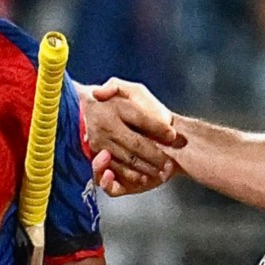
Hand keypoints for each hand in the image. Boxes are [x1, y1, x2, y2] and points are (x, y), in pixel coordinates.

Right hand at [82, 78, 180, 197]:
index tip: (173, 135)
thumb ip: (115, 86)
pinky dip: (131, 176)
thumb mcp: (120, 88)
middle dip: (157, 155)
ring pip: (128, 160)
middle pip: (137, 144)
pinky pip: (115, 169)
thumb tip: (99, 92)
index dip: (159, 128)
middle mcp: (106, 127)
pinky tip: (144, 178)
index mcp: (115, 108)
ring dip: (148, 168)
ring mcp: (100, 145)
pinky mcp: (97, 158)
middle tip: (171, 162)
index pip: (141, 118)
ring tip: (163, 172)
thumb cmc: (115, 102)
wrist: (91, 114)